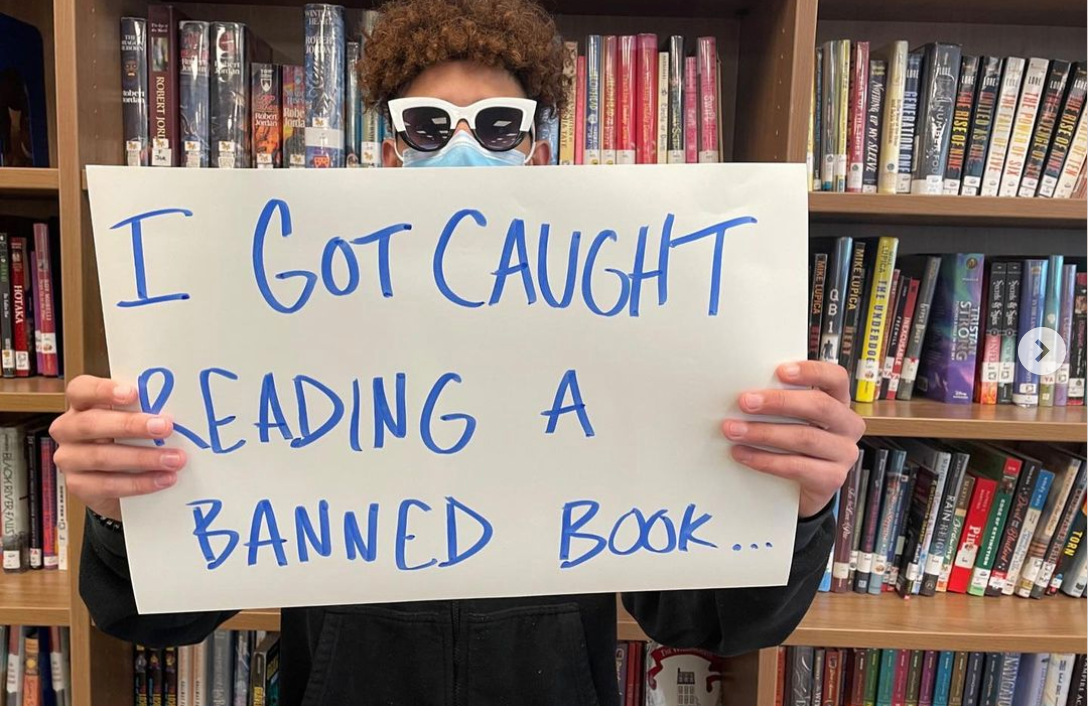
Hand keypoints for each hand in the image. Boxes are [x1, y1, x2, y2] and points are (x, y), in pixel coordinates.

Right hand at [50, 375, 186, 521]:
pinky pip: (107, 485)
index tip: (133, 393)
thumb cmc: (130, 440)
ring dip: (143, 458)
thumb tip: (176, 409)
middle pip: (91, 424)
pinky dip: (139, 483)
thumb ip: (145, 412)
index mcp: (82, 405)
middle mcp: (68, 429)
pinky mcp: (77, 486)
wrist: (118, 482)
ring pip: (101, 457)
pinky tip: (163, 479)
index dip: (103, 390)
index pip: (80, 390)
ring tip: (174, 459)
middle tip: (165, 427)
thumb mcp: (135, 422)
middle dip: (130, 426)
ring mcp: (68, 459)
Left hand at [722, 361, 864, 517]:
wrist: (799, 488)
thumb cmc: (793, 444)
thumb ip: (780, 401)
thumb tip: (747, 392)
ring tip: (735, 430)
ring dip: (763, 433)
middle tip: (746, 402)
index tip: (780, 372)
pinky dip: (765, 460)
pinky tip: (743, 454)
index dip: (810, 372)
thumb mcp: (791, 418)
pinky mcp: (832, 479)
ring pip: (804, 437)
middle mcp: (847, 425)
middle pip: (819, 406)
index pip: (835, 377)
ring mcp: (843, 453)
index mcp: (839, 401)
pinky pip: (797, 467)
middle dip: (779, 402)